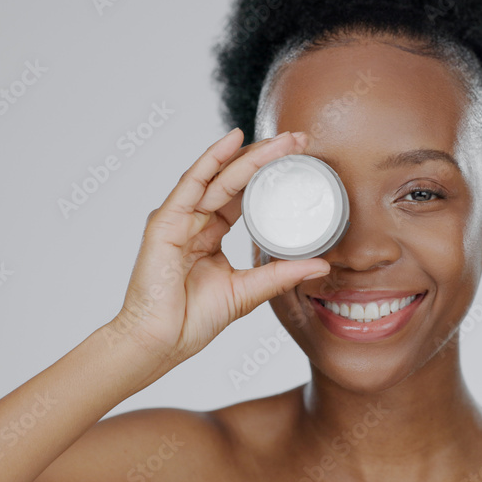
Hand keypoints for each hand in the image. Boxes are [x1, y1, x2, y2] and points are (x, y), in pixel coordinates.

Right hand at [106, 129, 329, 387]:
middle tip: (299, 140)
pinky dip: (212, 160)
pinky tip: (233, 142)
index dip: (269, 177)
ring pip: (218, 176)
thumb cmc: (192, 321)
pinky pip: (192, 184)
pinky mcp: (165, 222)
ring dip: (250, 155)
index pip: (243, 195)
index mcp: (210, 235)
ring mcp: (178, 219)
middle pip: (234, 179)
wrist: (160, 342)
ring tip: (282, 140)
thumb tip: (322, 265)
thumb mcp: (248, 292)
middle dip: (267, 157)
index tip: (301, 161)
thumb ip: (282, 274)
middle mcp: (193, 221)